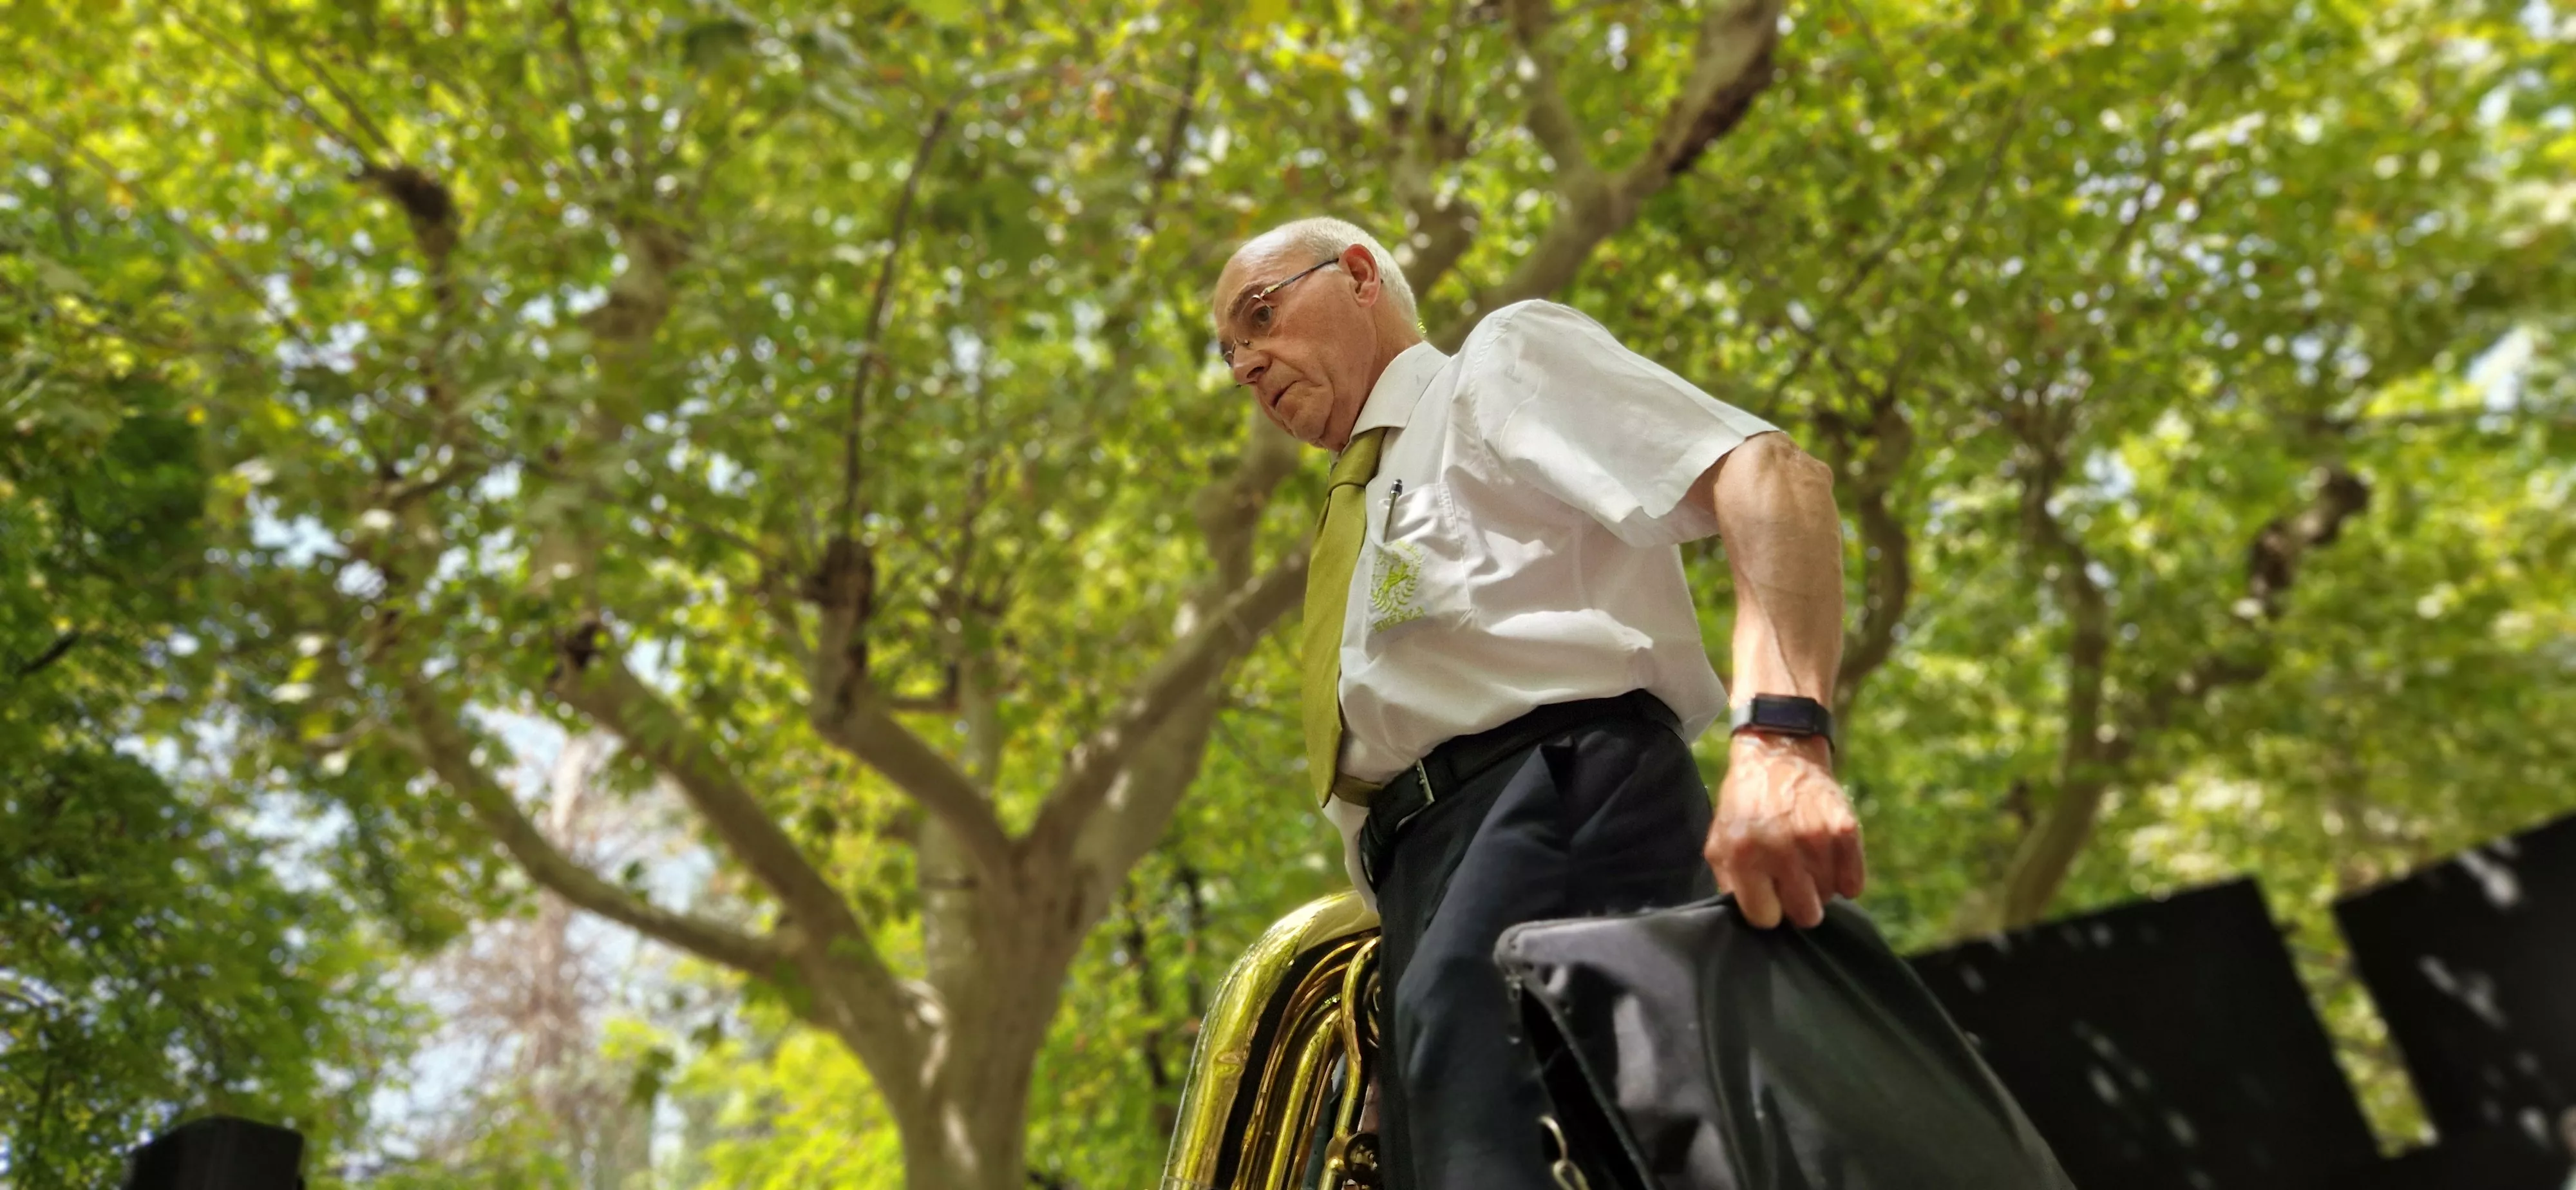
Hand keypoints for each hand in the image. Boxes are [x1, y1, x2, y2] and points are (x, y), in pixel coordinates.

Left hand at [1706, 731, 1865, 927]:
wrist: (1778, 755)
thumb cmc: (1745, 805)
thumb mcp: (1720, 841)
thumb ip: (1731, 883)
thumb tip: (1753, 921)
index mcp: (1744, 854)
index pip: (1765, 918)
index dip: (1768, 911)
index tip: (1769, 897)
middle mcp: (1780, 848)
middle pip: (1804, 914)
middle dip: (1797, 905)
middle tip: (1791, 883)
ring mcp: (1816, 839)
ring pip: (1829, 898)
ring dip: (1820, 888)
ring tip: (1805, 862)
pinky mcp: (1845, 830)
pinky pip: (1854, 883)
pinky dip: (1844, 878)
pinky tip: (1828, 860)